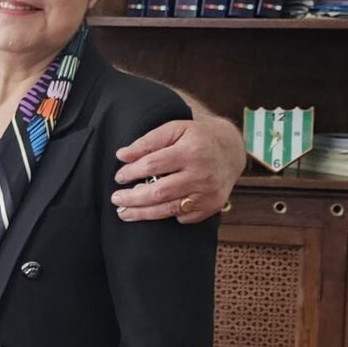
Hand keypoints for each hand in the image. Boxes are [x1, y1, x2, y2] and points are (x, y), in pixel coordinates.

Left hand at [111, 110, 244, 222]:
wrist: (231, 151)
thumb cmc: (198, 138)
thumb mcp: (175, 129)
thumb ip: (148, 141)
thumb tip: (122, 155)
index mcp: (191, 151)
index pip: (153, 165)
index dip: (133, 172)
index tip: (119, 177)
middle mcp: (201, 174)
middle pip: (159, 192)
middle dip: (133, 198)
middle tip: (116, 199)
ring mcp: (208, 193)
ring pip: (168, 209)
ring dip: (143, 213)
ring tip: (124, 213)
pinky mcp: (211, 206)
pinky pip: (183, 217)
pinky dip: (167, 215)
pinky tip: (155, 211)